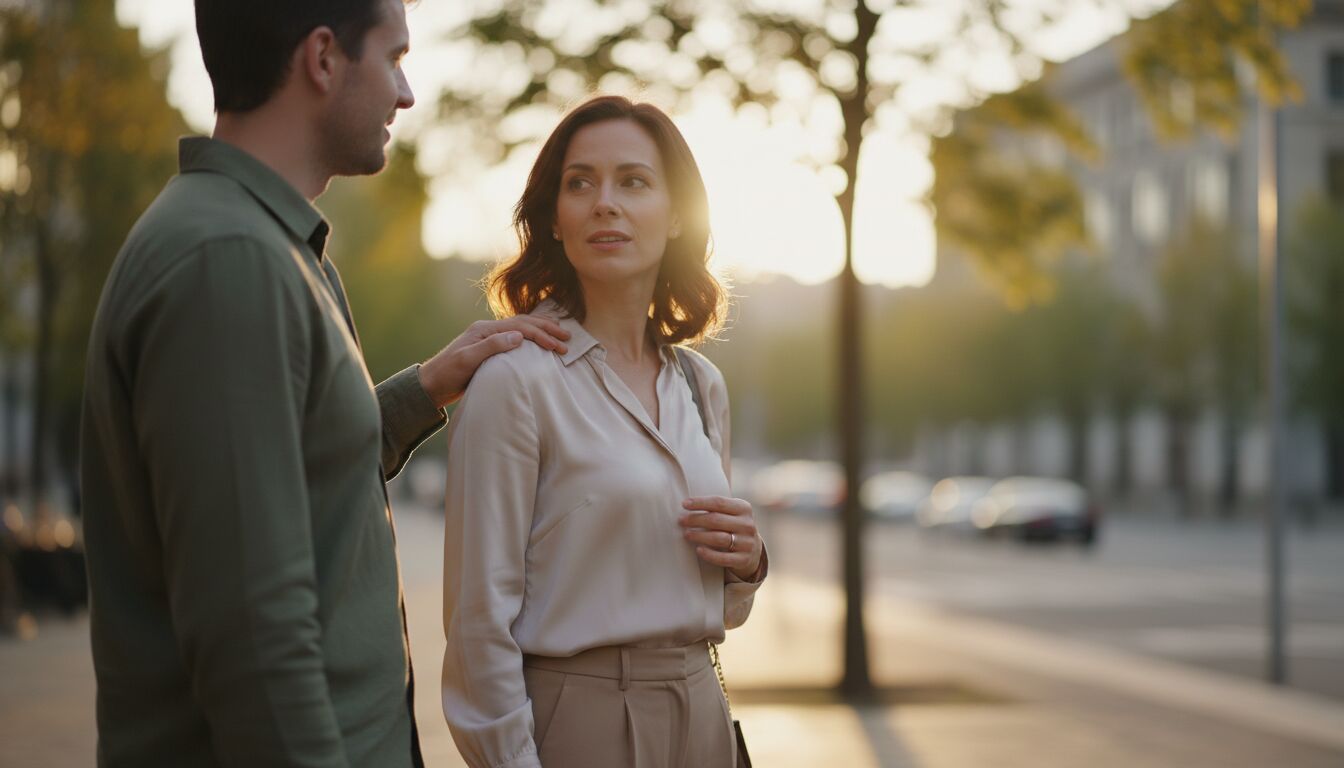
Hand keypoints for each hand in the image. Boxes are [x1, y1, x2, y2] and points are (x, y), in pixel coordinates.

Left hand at [418, 317, 569, 407]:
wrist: (431, 386)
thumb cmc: (447, 374)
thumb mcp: (467, 361)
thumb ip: (491, 347)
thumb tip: (519, 337)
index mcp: (484, 330)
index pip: (519, 327)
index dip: (541, 334)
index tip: (558, 345)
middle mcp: (487, 330)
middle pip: (523, 323)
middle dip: (546, 328)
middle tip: (567, 337)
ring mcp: (488, 339)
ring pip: (521, 328)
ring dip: (541, 330)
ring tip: (560, 333)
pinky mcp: (489, 349)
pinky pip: (516, 338)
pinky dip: (531, 337)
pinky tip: (540, 340)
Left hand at [679, 496, 762, 581]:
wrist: (753, 550)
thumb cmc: (733, 526)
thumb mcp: (732, 513)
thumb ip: (716, 507)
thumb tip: (686, 503)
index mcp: (744, 508)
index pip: (719, 502)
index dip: (700, 502)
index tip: (684, 504)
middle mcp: (747, 525)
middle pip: (716, 520)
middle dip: (695, 519)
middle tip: (681, 520)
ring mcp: (747, 543)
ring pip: (719, 538)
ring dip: (699, 536)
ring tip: (686, 534)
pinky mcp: (744, 559)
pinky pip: (723, 558)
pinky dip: (709, 554)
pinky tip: (698, 550)